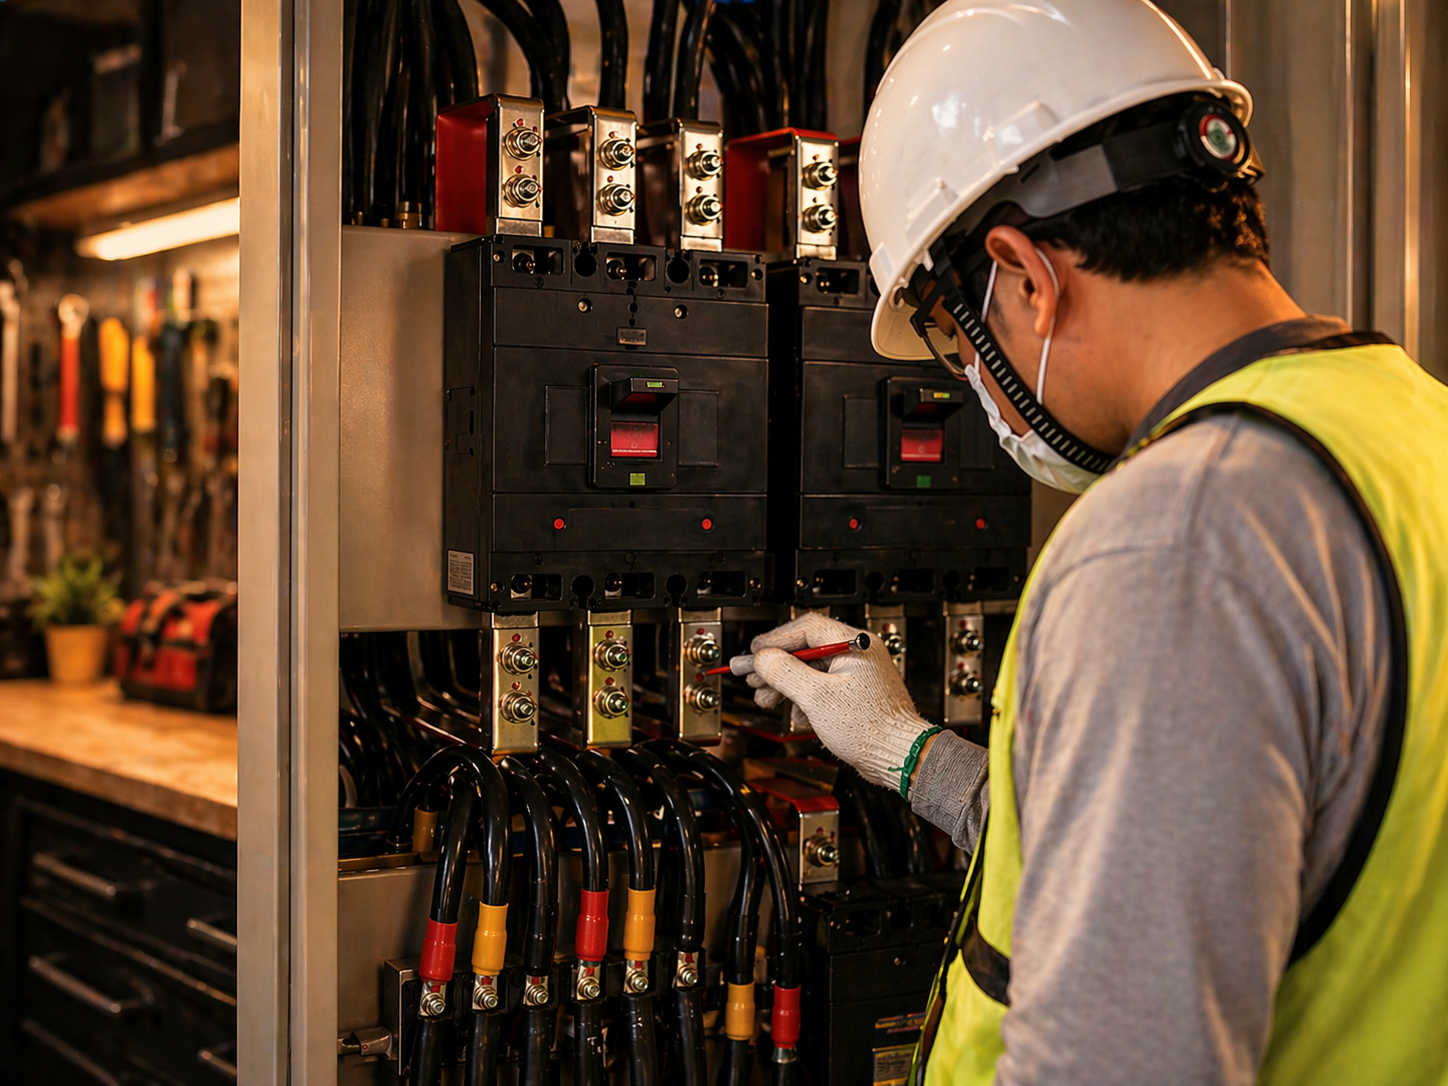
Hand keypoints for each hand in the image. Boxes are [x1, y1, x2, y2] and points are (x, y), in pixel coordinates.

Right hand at [747, 613, 932, 790]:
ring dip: (787, 685)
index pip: (806, 628)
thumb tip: (763, 658)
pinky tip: (798, 715)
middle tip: (756, 677)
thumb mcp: (817, 697)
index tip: (755, 652)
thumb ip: (785, 672)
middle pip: (806, 650)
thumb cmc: (872, 727)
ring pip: (812, 671)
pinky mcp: (855, 695)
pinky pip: (822, 688)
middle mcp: (857, 655)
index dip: (775, 640)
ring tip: (769, 699)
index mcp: (854, 645)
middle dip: (777, 666)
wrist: (899, 756)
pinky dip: (804, 699)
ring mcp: (857, 675)